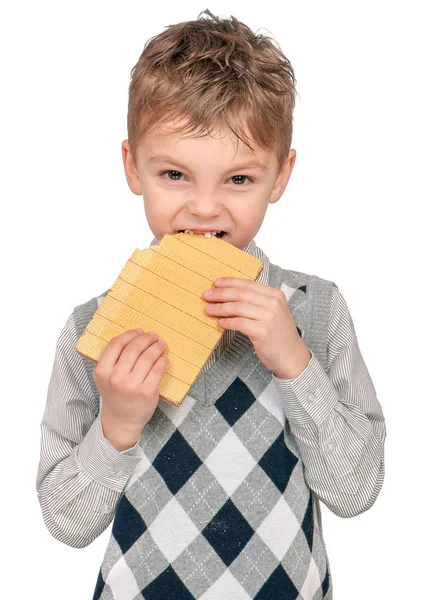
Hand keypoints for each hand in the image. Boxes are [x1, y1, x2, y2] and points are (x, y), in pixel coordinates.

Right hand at [93, 329, 167, 450]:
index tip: (139, 331)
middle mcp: (116, 378)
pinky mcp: (147, 392)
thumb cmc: (115, 394)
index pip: (116, 344)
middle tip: (153, 336)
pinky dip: (162, 360)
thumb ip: (113, 359)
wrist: (121, 420)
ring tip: (161, 344)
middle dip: (146, 338)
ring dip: (156, 347)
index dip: (130, 334)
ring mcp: (132, 386)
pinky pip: (157, 369)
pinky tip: (163, 357)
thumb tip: (136, 335)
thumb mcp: (105, 377)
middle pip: (134, 348)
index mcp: (102, 371)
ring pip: (147, 357)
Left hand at [203, 278, 310, 378]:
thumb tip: (229, 296)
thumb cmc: (279, 335)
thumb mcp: (273, 313)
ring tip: (209, 309)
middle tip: (207, 295)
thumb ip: (256, 302)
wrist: (292, 357)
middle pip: (241, 293)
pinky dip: (228, 322)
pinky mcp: (263, 332)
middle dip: (221, 293)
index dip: (230, 282)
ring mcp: (270, 317)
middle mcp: (273, 304)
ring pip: (238, 307)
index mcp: (275, 295)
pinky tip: (220, 323)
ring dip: (221, 308)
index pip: (248, 284)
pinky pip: (240, 323)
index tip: (216, 283)